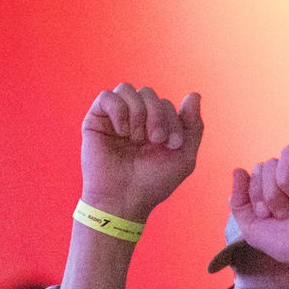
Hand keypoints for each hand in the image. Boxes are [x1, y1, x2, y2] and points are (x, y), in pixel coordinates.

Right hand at [80, 83, 202, 220]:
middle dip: (156, 115)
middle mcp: (133, 119)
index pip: (165, 103)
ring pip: (127, 89)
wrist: (124, 199)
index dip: (172, 120)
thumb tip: (194, 94)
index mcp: (153, 125)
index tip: (171, 145)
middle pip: (148, 93)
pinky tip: (122, 132)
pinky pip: (107, 96)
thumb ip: (193, 126)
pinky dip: (118, 110)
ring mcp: (114, 119)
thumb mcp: (184, 157)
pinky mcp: (95, 121)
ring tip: (135, 138)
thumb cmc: (152, 183)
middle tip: (155, 140)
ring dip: (138, 113)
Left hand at [228, 145, 288, 277]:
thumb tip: (238, 170)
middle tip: (286, 214)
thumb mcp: (251, 226)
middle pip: (269, 163)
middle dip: (271, 192)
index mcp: (276, 185)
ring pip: (286, 153)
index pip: (257, 170)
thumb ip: (238, 200)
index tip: (268, 216)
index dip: (256, 193)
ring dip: (285, 184)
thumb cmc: (286, 243)